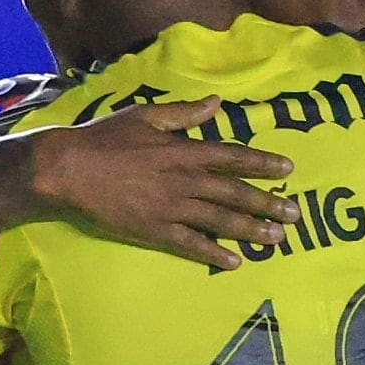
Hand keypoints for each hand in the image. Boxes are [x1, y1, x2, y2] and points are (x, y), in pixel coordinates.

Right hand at [22, 98, 300, 269]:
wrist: (69, 169)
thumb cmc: (105, 139)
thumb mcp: (146, 116)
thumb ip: (184, 114)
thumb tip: (216, 103)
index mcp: (184, 151)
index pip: (233, 157)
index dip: (262, 163)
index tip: (288, 169)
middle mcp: (184, 180)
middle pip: (235, 193)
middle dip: (268, 203)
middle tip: (295, 214)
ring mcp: (171, 208)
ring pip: (220, 221)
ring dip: (251, 229)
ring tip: (276, 238)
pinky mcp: (155, 231)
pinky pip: (191, 245)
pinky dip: (214, 254)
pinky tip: (234, 262)